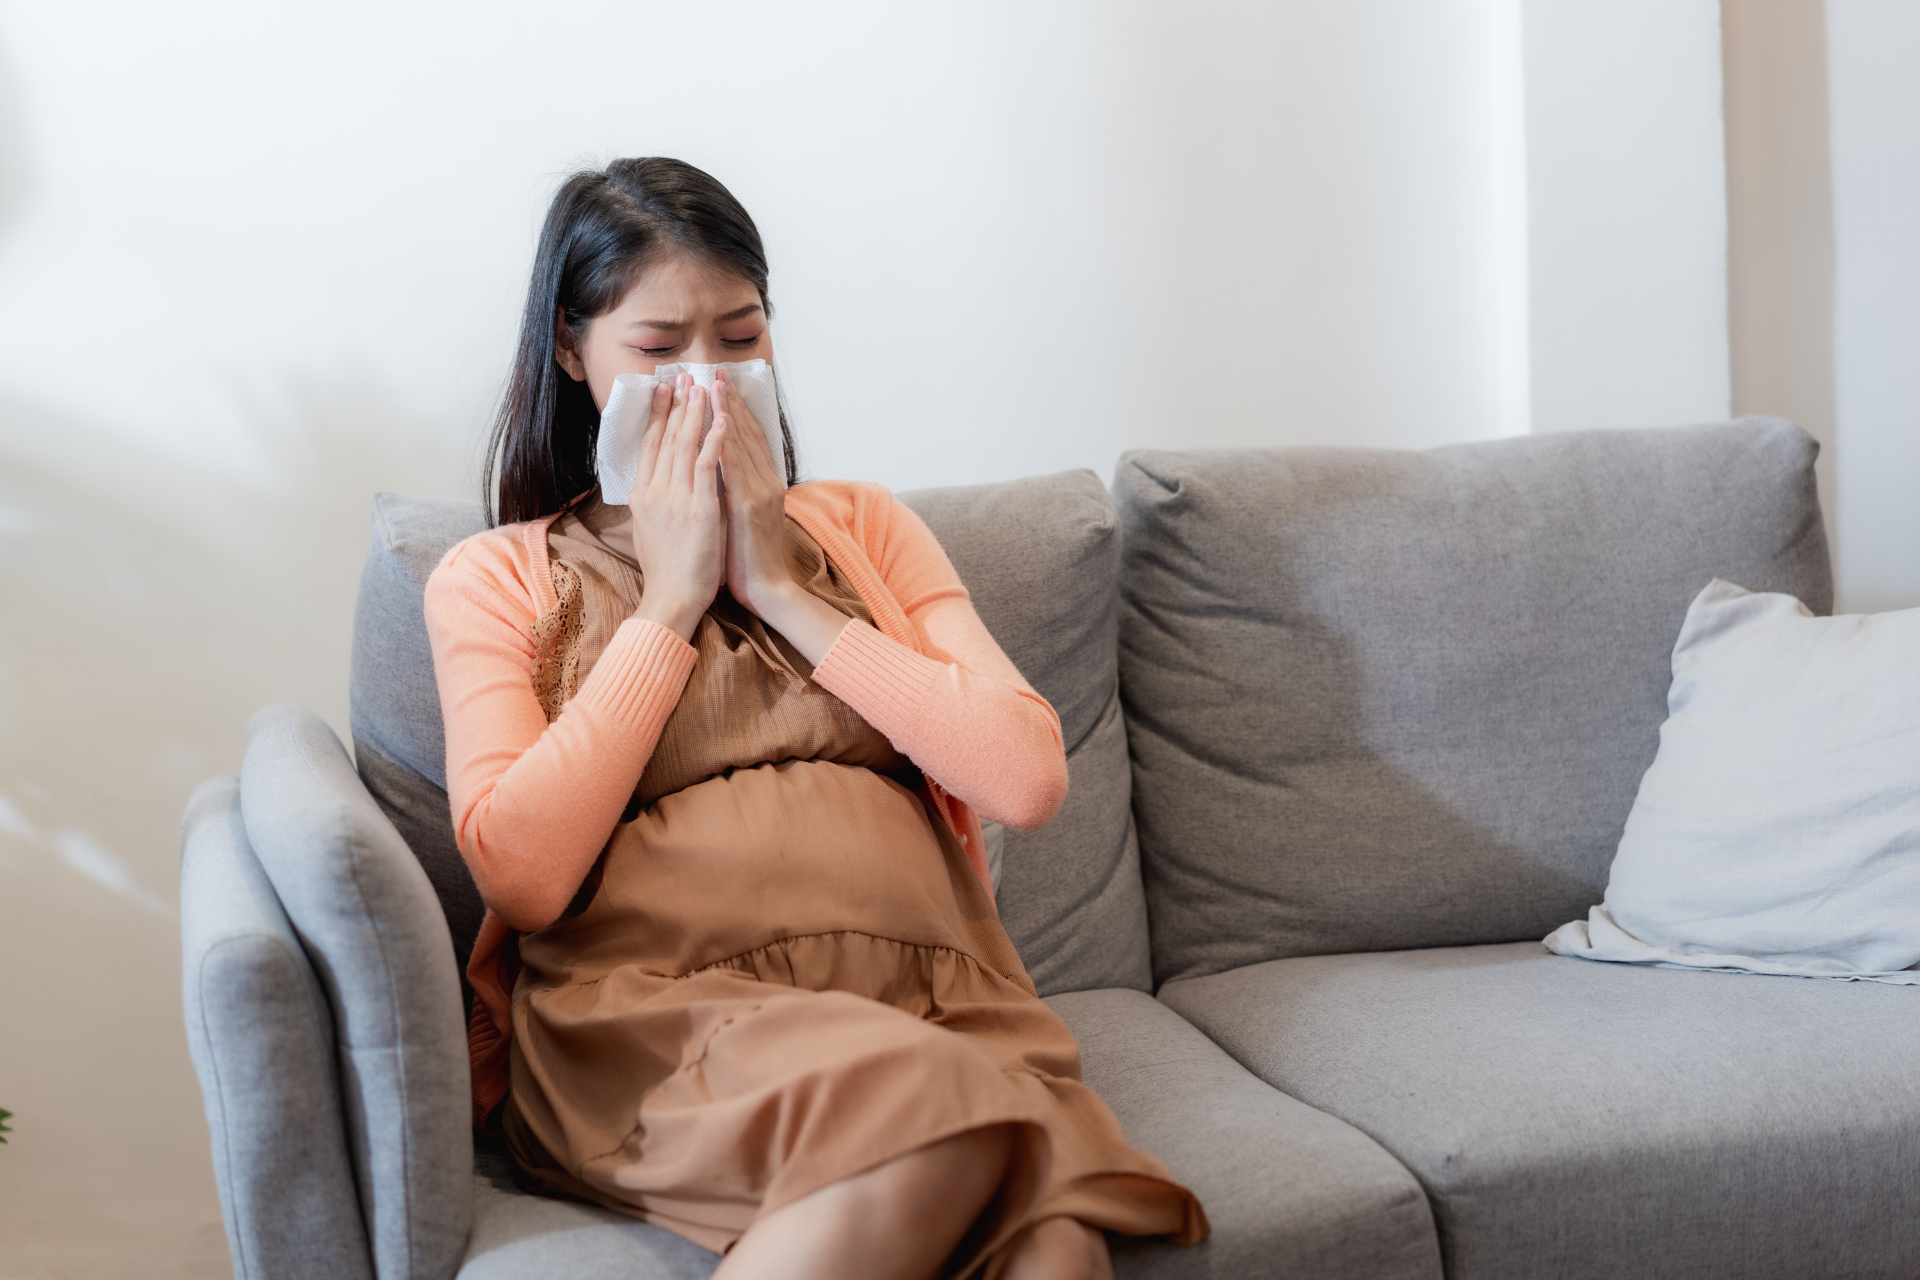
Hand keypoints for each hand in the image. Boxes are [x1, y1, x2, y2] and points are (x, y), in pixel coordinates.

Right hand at [626, 374, 725, 641]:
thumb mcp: (651, 528)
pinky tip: (721, 419)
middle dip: (676, 404)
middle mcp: (655, 491)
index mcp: (643, 495)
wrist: (674, 597)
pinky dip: (714, 439)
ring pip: (684, 444)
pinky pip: (706, 465)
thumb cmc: (669, 569)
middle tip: (683, 375)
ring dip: (695, 412)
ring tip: (701, 385)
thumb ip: (656, 501)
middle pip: (666, 437)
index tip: (663, 390)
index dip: (657, 415)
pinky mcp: (698, 508)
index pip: (650, 445)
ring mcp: (675, 498)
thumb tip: (658, 482)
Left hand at [715, 369, 853, 664]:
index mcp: (764, 484)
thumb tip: (719, 473)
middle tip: (713, 372)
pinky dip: (724, 443)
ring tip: (711, 385)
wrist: (768, 590)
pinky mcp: (749, 506)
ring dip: (725, 412)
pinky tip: (714, 424)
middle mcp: (766, 482)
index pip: (748, 439)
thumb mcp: (743, 518)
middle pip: (746, 433)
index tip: (719, 386)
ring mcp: (760, 492)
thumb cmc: (750, 560)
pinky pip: (734, 467)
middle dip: (728, 401)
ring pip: (741, 444)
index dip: (734, 410)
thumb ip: (736, 492)